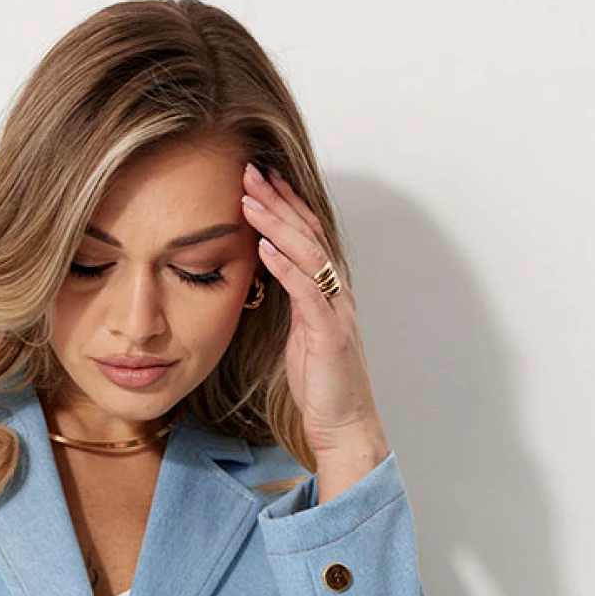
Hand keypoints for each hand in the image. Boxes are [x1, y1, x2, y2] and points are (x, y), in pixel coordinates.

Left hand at [240, 161, 387, 457]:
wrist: (344, 425)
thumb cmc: (321, 385)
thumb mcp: (299, 334)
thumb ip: (291, 300)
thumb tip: (270, 273)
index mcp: (328, 291)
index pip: (307, 234)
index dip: (285, 203)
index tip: (259, 178)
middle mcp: (336, 293)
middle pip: (308, 232)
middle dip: (279, 199)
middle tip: (250, 170)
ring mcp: (335, 310)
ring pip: (307, 253)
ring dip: (277, 223)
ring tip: (250, 198)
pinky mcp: (329, 334)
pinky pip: (306, 291)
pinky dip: (285, 265)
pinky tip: (264, 246)